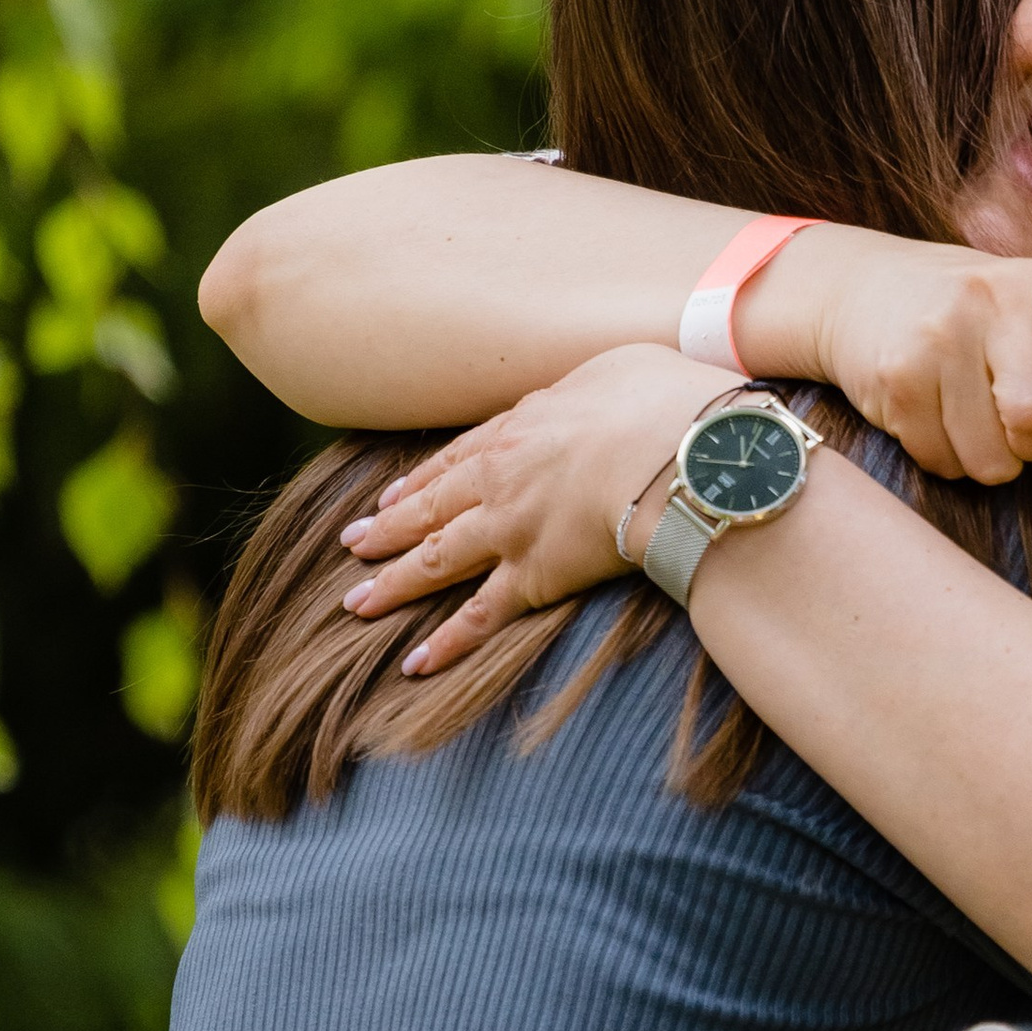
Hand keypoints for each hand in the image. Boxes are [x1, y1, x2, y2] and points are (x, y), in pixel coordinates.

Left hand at [338, 345, 727, 676]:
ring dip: (394, 583)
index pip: (460, 456)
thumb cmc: (665, 402)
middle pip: (432, 506)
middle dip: (388, 527)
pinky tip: (415, 663)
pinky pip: (479, 616)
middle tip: (352, 543)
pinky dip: (446, 642)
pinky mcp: (533, 577)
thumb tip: (602, 392)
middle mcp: (500, 477)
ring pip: (437, 559)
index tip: (394, 493)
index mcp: (521, 426)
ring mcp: (510, 528)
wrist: (679, 451)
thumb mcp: (623, 367)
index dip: (424, 478)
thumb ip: (596, 384)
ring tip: (357, 603)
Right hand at [759, 230, 1031, 484]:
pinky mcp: (895, 376)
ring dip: (992, 458)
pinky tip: (937, 417)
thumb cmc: (991, 326)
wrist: (868, 289)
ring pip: (991, 459)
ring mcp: (937, 334)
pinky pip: (944, 463)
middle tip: (1019, 416)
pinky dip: (948, 458)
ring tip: (975, 415)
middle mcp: (992, 296)